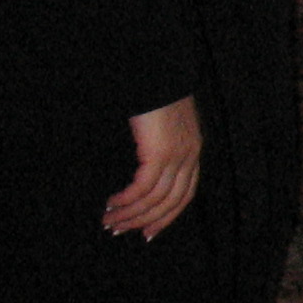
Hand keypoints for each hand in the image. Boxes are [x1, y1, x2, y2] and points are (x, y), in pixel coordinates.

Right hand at [105, 94, 202, 237]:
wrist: (158, 70)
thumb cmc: (156, 94)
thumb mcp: (164, 125)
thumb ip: (160, 146)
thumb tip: (143, 166)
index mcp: (193, 150)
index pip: (184, 195)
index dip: (166, 216)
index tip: (148, 232)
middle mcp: (190, 156)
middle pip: (170, 203)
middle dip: (144, 221)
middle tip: (120, 231)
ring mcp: (178, 156)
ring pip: (155, 200)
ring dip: (130, 214)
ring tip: (109, 221)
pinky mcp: (161, 154)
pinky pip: (143, 188)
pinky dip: (126, 200)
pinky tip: (112, 204)